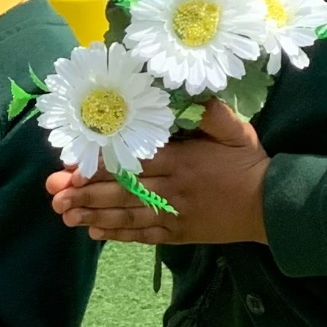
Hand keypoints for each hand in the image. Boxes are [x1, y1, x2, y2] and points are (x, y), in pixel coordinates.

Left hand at [47, 102, 269, 245]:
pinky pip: (143, 236)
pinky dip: (118, 235)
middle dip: (85, 193)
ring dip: (93, 215)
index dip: (100, 167)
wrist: (271, 206)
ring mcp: (174, 214)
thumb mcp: (234, 130)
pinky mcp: (179, 234)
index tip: (72, 168)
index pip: (131, 163)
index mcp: (180, 160)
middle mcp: (171, 189)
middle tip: (54, 195)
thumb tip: (189, 91)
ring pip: (127, 215)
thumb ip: (211, 112)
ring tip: (65, 215)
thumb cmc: (249, 163)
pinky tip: (95, 233)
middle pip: (121, 191)